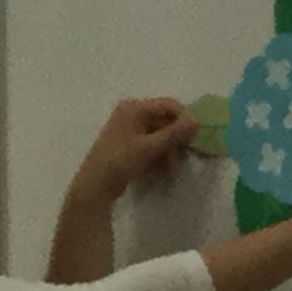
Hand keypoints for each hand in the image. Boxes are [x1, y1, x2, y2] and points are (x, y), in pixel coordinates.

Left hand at [72, 98, 197, 203]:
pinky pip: (151, 145)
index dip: (184, 119)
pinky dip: (159, 156)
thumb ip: (174, 133)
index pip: (169, 105)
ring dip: (169, 152)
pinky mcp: (129, 145)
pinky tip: (162, 171)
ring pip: (160, 135)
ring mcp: (130, 129)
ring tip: (171, 171)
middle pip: (165, 121)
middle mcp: (132, 113)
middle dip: (176, 141)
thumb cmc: (120, 161)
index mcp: (134, 108)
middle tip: (182, 159)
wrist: (94, 185)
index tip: (193, 139)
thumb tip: (196, 121)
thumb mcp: (149, 147)